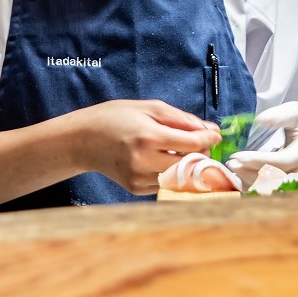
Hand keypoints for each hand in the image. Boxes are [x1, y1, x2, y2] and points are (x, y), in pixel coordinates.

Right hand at [69, 100, 220, 194]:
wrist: (82, 140)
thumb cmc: (114, 117)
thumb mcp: (148, 108)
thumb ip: (180, 119)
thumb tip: (210, 130)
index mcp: (148, 136)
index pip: (192, 144)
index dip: (209, 139)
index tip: (215, 135)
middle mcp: (143, 160)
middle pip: (189, 162)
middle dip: (200, 152)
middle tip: (197, 142)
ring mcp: (138, 177)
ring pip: (179, 176)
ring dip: (187, 164)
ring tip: (180, 151)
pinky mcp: (135, 188)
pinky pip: (165, 183)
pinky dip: (170, 173)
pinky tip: (161, 160)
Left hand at [225, 102, 297, 189]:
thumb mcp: (296, 111)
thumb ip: (280, 115)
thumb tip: (260, 120)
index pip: (281, 161)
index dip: (258, 160)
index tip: (237, 156)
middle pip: (277, 180)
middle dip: (250, 173)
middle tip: (231, 164)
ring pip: (277, 191)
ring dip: (253, 183)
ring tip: (235, 172)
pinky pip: (279, 195)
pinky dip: (260, 190)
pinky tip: (244, 180)